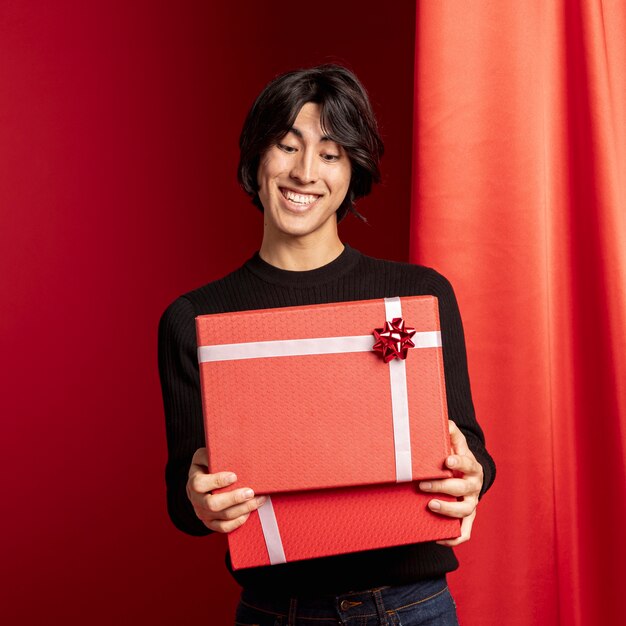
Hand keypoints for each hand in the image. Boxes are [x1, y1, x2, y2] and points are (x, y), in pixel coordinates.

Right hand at [186, 447, 266, 532]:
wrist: (200, 484)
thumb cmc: (206, 466)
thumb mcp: (204, 456)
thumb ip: (210, 454)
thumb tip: (221, 452)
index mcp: (193, 482)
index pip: (199, 484)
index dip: (217, 481)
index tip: (234, 476)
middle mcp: (196, 500)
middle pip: (212, 504)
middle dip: (233, 499)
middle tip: (250, 492)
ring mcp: (202, 513)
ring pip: (222, 516)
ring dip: (242, 509)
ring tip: (258, 500)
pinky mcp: (210, 523)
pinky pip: (223, 527)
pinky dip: (237, 522)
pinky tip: (248, 512)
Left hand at [419, 420, 483, 545]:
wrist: (470, 476)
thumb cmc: (458, 457)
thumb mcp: (456, 443)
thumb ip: (451, 433)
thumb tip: (445, 420)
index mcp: (471, 466)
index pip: (467, 463)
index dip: (458, 462)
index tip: (446, 460)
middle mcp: (474, 486)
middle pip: (462, 488)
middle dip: (442, 487)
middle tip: (423, 484)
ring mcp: (471, 503)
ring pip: (465, 510)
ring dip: (448, 510)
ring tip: (430, 505)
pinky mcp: (468, 518)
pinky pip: (464, 532)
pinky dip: (453, 538)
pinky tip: (437, 538)